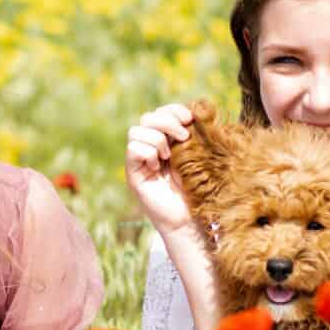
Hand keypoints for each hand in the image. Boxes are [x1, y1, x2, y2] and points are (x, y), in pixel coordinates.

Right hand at [125, 103, 196, 233]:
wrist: (189, 219)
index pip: (161, 111)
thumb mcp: (196, 156)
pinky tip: (157, 166)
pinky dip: (147, 153)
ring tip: (169, 156)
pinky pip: (132, 149)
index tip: (191, 118)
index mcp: (166, 140)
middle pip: (147, 117)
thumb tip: (194, 112)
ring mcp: (139, 160)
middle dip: (167, 122)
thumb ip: (190, 135)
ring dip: (157, 139)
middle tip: (184, 137)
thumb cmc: (197, 190)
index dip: (174, 110)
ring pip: (137, 131)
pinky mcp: (132, 174)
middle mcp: (150, 147)